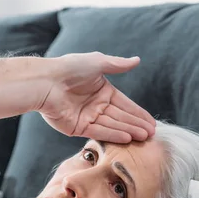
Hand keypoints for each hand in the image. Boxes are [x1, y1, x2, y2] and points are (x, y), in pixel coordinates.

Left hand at [35, 52, 155, 142]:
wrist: (46, 81)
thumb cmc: (69, 68)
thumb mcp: (97, 62)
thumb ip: (117, 65)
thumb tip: (137, 60)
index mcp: (101, 91)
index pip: (124, 104)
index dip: (138, 113)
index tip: (151, 122)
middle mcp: (95, 105)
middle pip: (120, 117)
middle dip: (136, 125)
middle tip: (152, 134)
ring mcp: (86, 118)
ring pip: (111, 126)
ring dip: (128, 131)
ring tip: (143, 137)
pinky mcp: (76, 128)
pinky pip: (98, 132)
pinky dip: (112, 135)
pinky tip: (127, 137)